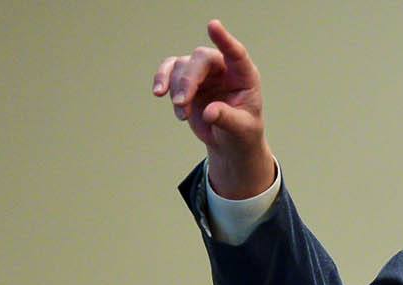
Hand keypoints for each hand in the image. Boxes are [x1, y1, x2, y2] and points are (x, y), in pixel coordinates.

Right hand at [153, 20, 275, 198]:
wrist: (229, 141)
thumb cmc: (243, 132)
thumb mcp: (242, 129)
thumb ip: (227, 119)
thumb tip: (209, 113)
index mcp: (243, 76)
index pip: (236, 53)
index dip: (224, 40)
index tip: (213, 26)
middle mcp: (223, 68)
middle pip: (200, 59)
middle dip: (188, 80)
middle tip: (181, 102)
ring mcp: (203, 72)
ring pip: (182, 66)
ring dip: (177, 90)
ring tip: (182, 114)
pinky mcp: (186, 80)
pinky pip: (169, 70)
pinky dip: (162, 80)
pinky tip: (159, 93)